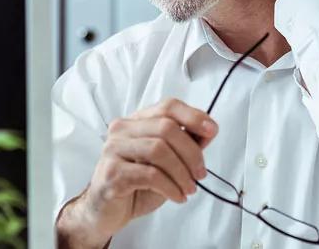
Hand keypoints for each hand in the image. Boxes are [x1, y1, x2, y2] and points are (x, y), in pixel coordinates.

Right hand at [66, 98, 217, 243]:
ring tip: (189, 188)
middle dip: (191, 152)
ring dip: (182, 172)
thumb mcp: (167, 161)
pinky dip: (171, 187)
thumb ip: (185, 143)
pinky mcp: (112, 173)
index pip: (168, 106)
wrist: (106, 211)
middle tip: (200, 174)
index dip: (193, 116)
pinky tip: (177, 196)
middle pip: (166, 128)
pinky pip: (150, 175)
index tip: (212, 130)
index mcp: (137, 121)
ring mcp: (114, 149)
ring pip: (159, 150)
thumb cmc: (138, 183)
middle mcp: (122, 129)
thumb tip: (208, 131)